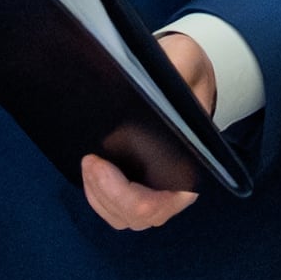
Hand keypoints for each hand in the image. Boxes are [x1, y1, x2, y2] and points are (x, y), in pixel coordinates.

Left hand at [77, 31, 213, 231]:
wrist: (182, 74)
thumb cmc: (183, 72)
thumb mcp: (183, 61)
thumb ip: (174, 69)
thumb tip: (150, 82)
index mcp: (191, 168)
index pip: (156, 204)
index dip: (122, 193)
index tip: (100, 163)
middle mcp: (175, 188)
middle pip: (136, 217)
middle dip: (106, 194)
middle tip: (89, 161)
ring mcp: (155, 191)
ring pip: (123, 217)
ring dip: (99, 197)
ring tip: (89, 165)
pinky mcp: (137, 187)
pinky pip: (115, 209)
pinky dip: (98, 196)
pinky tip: (91, 170)